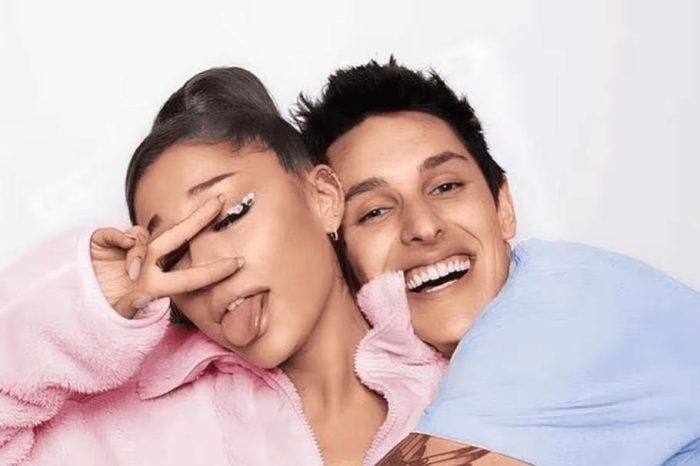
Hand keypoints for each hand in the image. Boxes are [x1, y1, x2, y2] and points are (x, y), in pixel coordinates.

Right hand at [90, 196, 242, 318]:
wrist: (78, 303)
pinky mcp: (103, 241)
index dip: (215, 270)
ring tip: (129, 271)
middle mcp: (147, 261)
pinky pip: (117, 233)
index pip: (192, 276)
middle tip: (220, 202)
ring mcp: (127, 249)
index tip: (240, 264)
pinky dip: (118, 238)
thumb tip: (141, 286)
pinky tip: (115, 249)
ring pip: (144, 234)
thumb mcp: (128, 313)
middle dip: (199, 219)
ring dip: (139, 250)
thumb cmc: (110, 308)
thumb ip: (138, 301)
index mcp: (157, 283)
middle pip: (178, 236)